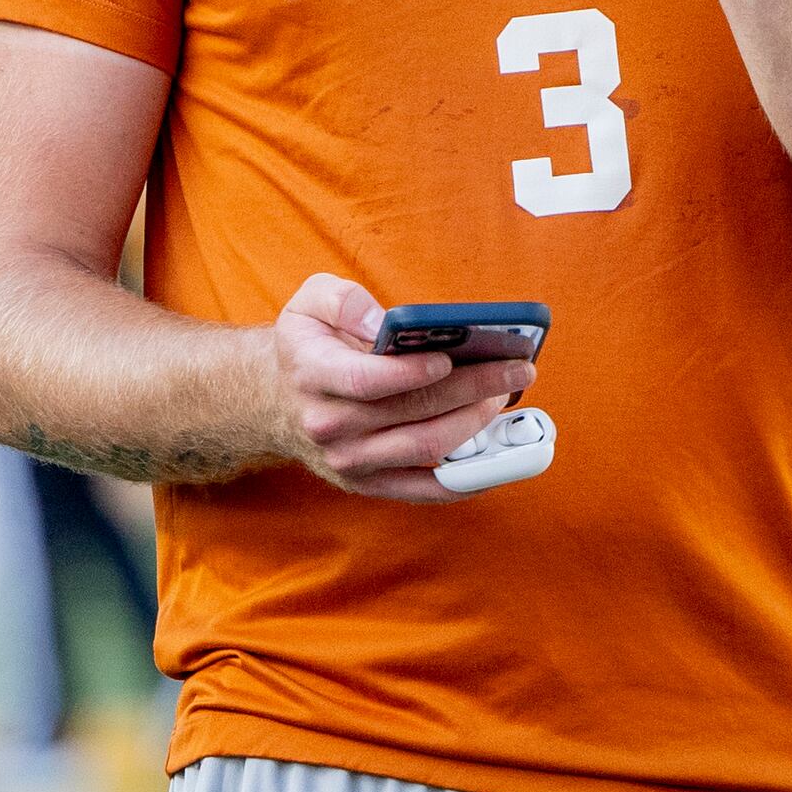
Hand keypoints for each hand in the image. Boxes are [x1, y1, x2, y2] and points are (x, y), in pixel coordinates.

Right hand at [268, 273, 533, 502]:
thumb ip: (343, 301)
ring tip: (507, 394)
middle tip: (515, 367)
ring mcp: (349, 461)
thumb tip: (387, 324)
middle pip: (412, 413)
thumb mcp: (309, 302)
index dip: (411, 373)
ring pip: (425, 449)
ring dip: (475, 424)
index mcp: (313, 374)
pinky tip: (498, 454)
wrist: (275, 400)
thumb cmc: (308, 345)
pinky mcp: (368, 484)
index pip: (367, 381)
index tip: (450, 357)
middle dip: (471, 389)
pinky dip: (467, 478)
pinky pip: (424, 489)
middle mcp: (329, 425)